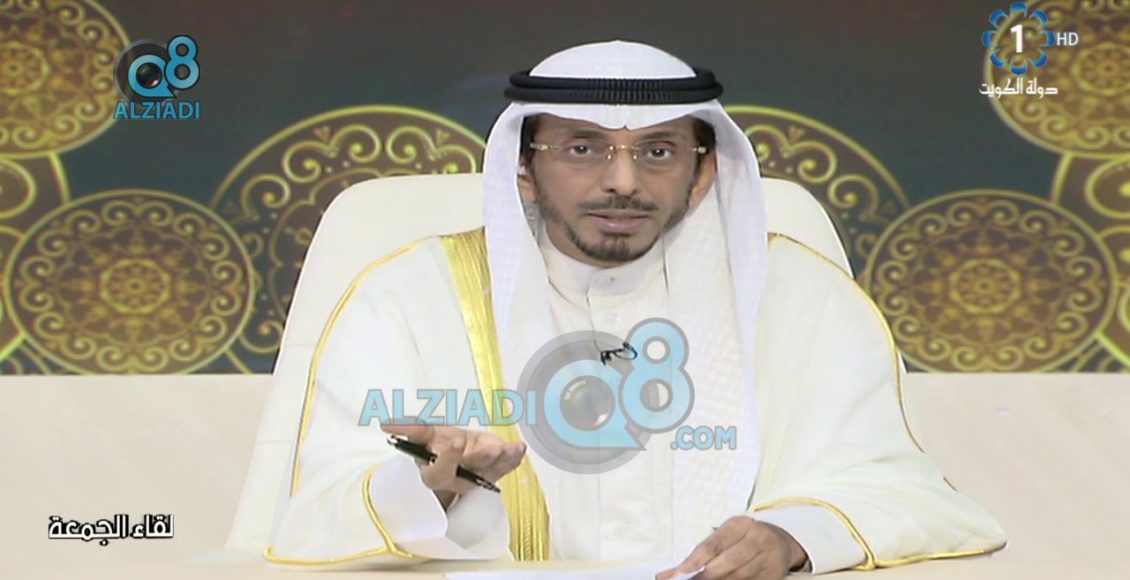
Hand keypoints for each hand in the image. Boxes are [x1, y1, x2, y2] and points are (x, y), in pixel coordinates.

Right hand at [381, 423, 525, 508]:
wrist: (457, 457)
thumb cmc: (439, 445)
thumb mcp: (422, 437)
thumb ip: (409, 430)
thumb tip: (386, 424)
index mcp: (432, 470)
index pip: (434, 469)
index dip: (443, 458)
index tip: (450, 439)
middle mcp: (455, 476)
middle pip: (461, 472)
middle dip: (471, 459)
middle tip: (480, 446)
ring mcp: (476, 475)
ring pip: (486, 471)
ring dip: (498, 459)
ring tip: (508, 447)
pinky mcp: (493, 472)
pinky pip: (505, 467)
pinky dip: (513, 458)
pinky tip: (519, 448)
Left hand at [656, 516, 807, 579]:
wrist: (779, 541)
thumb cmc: (742, 539)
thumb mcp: (722, 538)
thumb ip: (696, 556)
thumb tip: (665, 576)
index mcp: (739, 525)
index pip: (713, 544)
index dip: (695, 562)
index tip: (679, 575)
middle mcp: (756, 538)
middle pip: (728, 562)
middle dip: (706, 576)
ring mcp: (768, 558)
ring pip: (739, 576)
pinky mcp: (774, 575)